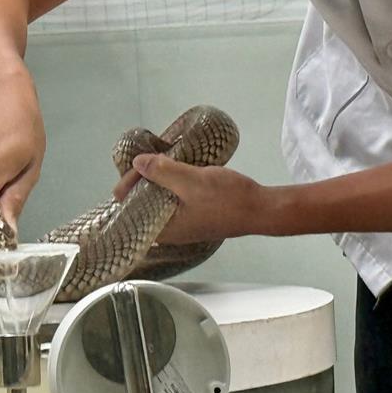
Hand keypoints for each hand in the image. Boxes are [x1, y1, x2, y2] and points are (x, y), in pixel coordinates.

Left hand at [124, 153, 261, 244]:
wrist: (261, 209)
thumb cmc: (227, 199)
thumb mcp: (191, 181)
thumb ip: (162, 172)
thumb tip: (138, 163)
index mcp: (164, 229)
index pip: (131, 209)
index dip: (129, 185)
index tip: (138, 165)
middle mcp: (171, 232)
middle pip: (143, 206)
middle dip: (142, 183)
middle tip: (147, 160)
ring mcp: (184, 226)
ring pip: (159, 203)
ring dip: (158, 183)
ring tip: (158, 162)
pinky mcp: (196, 217)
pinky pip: (174, 202)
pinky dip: (171, 187)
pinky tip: (176, 172)